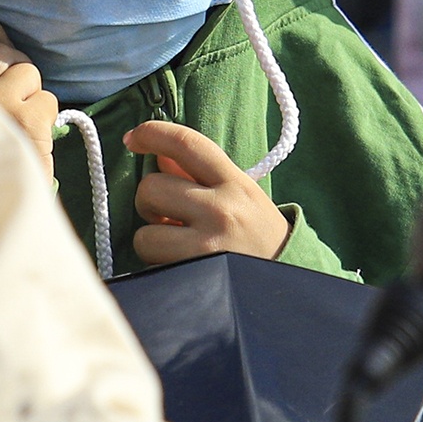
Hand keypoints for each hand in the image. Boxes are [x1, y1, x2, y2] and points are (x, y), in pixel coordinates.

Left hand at [123, 120, 290, 264]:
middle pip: (152, 187)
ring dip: (152, 240)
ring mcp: (207, 246)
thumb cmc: (259, 238)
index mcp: (236, 183)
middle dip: (149, 202)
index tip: (134, 139)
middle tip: (168, 217)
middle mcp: (222, 210)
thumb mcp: (241, 197)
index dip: (152, 133)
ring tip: (176, 245)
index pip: (186, 143)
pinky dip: (159, 266)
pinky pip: (153, 265)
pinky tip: (180, 266)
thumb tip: (158, 156)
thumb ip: (200, 174)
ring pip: (144, 234)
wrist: (288, 288)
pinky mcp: (195, 277)